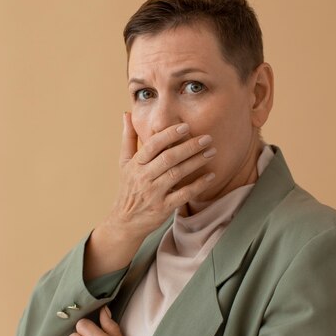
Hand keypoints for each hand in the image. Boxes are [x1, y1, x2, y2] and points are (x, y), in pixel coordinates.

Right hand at [107, 112, 216, 240]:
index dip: (169, 135)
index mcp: (135, 164)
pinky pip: (183, 195)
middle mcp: (144, 177)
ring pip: (177, 174)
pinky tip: (210, 176)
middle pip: (168, 158)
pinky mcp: (163, 208)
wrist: (124, 221)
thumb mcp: (124, 163)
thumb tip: (126, 114)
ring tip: (211, 152)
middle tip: (207, 138)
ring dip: (196, 162)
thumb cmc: (128, 188)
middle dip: (189, 146)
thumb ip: (128, 138)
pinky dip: (198, 185)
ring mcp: (153, 193)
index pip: (152, 145)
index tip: (185, 126)